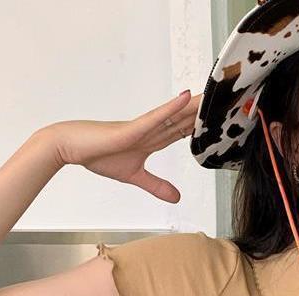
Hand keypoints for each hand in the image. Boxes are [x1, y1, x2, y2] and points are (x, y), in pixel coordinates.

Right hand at [43, 91, 202, 203]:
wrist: (72, 148)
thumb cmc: (98, 156)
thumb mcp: (135, 176)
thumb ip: (156, 185)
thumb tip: (177, 198)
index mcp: (151, 140)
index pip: (181, 132)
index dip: (200, 126)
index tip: (218, 120)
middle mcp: (150, 130)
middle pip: (183, 120)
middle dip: (203, 113)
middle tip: (225, 102)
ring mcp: (142, 127)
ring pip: (174, 114)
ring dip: (194, 105)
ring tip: (215, 94)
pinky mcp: (131, 128)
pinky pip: (155, 117)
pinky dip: (171, 108)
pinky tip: (185, 97)